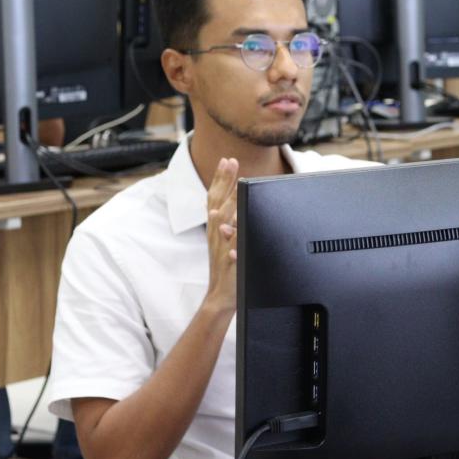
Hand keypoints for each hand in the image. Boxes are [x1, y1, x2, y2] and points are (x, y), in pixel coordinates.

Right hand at [203, 157, 239, 312]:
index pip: (216, 198)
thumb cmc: (230, 269)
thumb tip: (242, 203)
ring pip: (222, 223)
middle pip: (217, 202)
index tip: (227, 160)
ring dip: (228, 205)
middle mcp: (216, 234)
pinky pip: (230, 250)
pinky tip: (233, 230)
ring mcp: (221, 248)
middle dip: (224, 181)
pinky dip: (232, 240)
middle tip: (230, 161)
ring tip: (237, 187)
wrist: (221, 298)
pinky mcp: (229, 264)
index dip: (221, 179)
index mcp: (218, 228)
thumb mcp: (230, 242)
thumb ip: (235, 223)